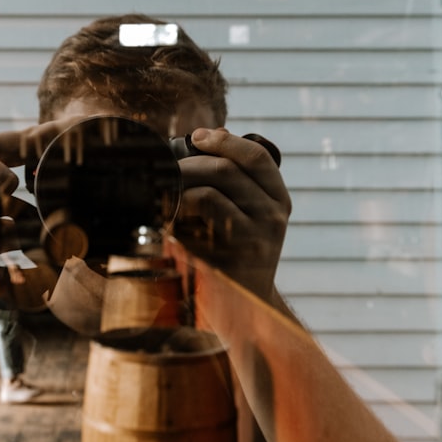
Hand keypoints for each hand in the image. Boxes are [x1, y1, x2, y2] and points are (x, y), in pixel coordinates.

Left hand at [174, 127, 290, 298]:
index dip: (225, 141)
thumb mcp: (242, 215)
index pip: (256, 156)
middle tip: (166, 167)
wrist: (243, 310)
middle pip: (228, 169)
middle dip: (190, 162)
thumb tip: (215, 132)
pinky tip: (166, 213)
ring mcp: (256, 236)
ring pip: (211, 190)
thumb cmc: (232, 255)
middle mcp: (274, 214)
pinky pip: (200, 217)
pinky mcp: (232, 254)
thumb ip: (232, 179)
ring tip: (163, 189)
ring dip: (179, 184)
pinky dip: (178, 208)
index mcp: (278, 199)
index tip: (197, 136)